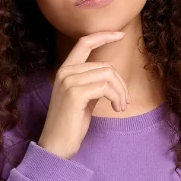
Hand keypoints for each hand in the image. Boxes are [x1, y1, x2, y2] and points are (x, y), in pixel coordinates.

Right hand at [37, 31, 131, 159]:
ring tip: (121, 106)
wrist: (56, 146)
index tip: (120, 34)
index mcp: (65, 71)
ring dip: (121, 92)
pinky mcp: (75, 93)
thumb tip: (111, 76)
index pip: (84, 43)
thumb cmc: (70, 125)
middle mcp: (65, 72)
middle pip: (105, 65)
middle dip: (120, 83)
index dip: (103, 36)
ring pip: (108, 75)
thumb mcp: (83, 99)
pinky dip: (117, 97)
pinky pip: (106, 87)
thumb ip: (92, 83)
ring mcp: (69, 81)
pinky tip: (117, 108)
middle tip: (124, 102)